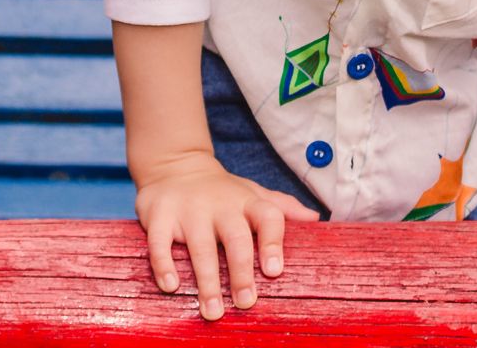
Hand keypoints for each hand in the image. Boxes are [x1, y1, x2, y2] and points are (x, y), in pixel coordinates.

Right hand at [134, 151, 320, 319]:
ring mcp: (189, 209)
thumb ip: (282, 208)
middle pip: (235, 238)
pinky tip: (172, 287)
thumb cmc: (222, 192)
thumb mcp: (253, 194)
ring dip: (207, 281)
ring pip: (200, 247)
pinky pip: (160, 242)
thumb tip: (316, 220)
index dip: (273, 243)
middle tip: (246, 302)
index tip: (274, 272)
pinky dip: (164, 265)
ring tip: (212, 310)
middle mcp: (220, 205)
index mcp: (247, 202)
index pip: (268, 216)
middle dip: (241, 272)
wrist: (176, 166)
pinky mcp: (159, 215)